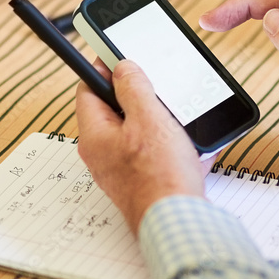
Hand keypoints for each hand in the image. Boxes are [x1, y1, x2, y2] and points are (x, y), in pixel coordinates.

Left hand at [76, 60, 204, 231]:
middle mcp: (102, 154)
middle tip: (157, 88)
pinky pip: (152, 154)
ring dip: (159, 122)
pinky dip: (170, 146)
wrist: (177, 222)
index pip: (88, 89)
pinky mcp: (140, 182)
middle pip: (113, 111)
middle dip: (138, 97)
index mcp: (95, 135)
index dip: (104, 68)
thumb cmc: (160, 176)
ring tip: (178, 120)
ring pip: (136, 132)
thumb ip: (134, 87)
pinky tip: (190, 146)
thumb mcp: (149, 118)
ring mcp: (120, 170)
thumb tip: (122, 67)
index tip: (120, 55)